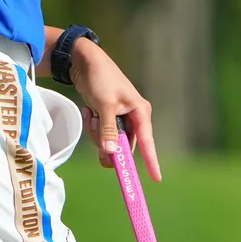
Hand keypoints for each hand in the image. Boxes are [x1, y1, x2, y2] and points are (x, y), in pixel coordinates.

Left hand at [70, 39, 161, 181]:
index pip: (147, 141)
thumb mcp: (105, 105)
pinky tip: (89, 111)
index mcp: (140, 112)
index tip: (156, 179)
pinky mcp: (108, 119)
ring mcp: (120, 119)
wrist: (84, 62)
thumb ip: (109, 130)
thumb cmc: (101, 78)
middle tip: (96, 123)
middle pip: (123, 146)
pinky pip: (102, 135)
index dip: (152, 161)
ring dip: (97, 133)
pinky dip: (93, 127)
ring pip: (110, 143)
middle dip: (107, 142)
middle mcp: (134, 117)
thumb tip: (111, 153)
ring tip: (91, 113)